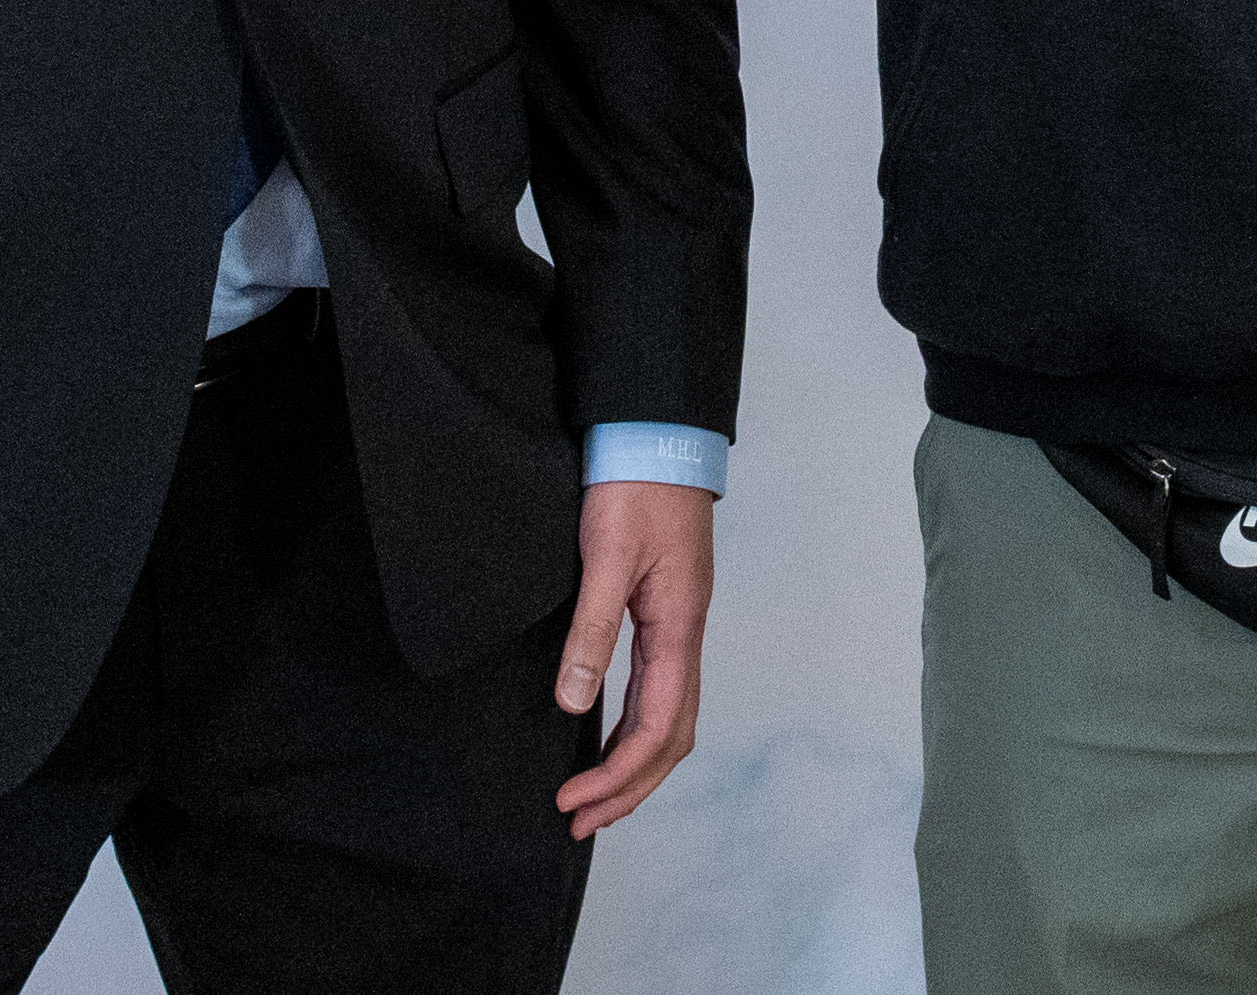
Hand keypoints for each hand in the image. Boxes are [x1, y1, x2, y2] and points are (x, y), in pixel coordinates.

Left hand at [552, 479, 713, 839]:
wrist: (657, 434)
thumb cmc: (635, 485)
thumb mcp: (605, 555)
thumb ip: (592, 630)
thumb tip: (575, 704)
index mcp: (677, 627)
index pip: (658, 727)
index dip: (616, 775)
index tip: (570, 802)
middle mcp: (686, 634)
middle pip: (672, 737)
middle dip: (628, 788)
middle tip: (579, 822)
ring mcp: (679, 623)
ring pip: (671, 716)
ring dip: (634, 764)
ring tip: (592, 797)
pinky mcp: (665, 611)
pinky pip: (660, 688)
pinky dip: (636, 727)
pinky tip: (607, 733)